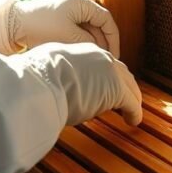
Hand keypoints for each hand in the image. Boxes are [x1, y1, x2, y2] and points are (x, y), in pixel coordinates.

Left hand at [12, 0, 119, 57]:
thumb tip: (102, 50)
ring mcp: (72, 5)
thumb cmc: (42, 27)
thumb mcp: (69, 37)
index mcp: (84, 1)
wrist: (15, 22)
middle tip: (105, 60)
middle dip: (103, 41)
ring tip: (93, 57)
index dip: (113, 40)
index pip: (107, 20)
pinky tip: (82, 50)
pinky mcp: (64, 12)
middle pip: (100, 22)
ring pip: (90, 25)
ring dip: (93, 40)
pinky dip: (83, 37)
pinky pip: (80, 25)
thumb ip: (90, 42)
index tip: (114, 57)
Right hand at [20, 42, 141, 125]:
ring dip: (131, 99)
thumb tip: (54, 84)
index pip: (101, 64)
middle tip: (124, 100)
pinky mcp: (117, 89)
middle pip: (120, 72)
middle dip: (124, 86)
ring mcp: (111, 71)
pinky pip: (131, 103)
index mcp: (82, 51)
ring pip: (129, 86)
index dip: (105, 78)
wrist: (40, 81)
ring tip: (131, 111)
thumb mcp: (49, 68)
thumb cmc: (37, 79)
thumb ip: (58, 73)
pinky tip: (133, 121)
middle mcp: (100, 57)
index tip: (104, 89)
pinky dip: (134, 113)